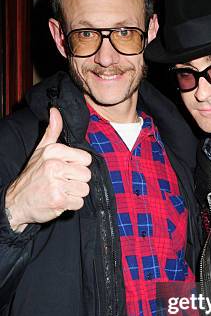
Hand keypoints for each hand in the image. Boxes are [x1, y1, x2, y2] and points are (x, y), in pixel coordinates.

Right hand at [5, 108, 91, 230]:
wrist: (17, 201)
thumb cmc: (33, 175)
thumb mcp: (41, 150)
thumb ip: (52, 131)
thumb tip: (55, 111)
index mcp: (53, 151)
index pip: (86, 158)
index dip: (78, 166)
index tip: (66, 169)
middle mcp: (55, 165)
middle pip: (87, 175)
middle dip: (77, 181)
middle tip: (62, 182)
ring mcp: (56, 183)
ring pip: (84, 189)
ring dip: (75, 194)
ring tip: (61, 191)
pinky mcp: (59, 200)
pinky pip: (79, 202)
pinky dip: (71, 205)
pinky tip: (60, 200)